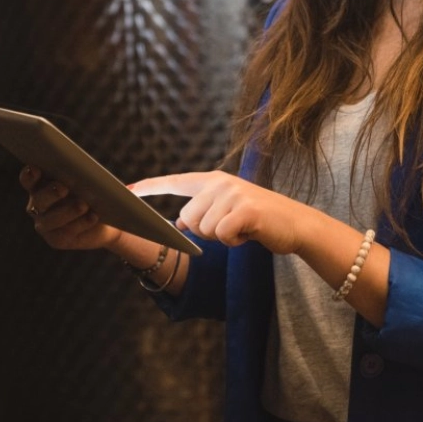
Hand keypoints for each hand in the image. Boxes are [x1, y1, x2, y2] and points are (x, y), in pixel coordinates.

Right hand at [19, 165, 121, 251]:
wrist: (106, 217)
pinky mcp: (57, 239)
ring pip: (51, 219)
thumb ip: (79, 175)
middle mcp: (38, 205)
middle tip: (63, 188)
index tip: (35, 169)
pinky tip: (93, 216)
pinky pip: (67, 232)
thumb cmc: (92, 190)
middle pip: (39, 200)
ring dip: (68, 211)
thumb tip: (82, 172)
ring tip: (83, 205)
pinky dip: (81, 223)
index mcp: (40, 185)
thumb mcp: (86, 180)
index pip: (29, 179)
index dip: (29, 175)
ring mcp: (45, 224)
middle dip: (50, 193)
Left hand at [131, 172, 308, 255]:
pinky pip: (221, 235)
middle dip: (206, 231)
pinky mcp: (245, 210)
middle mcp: (220, 182)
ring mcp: (233, 194)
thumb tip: (177, 223)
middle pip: (188, 218)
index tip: (127, 191)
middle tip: (232, 226)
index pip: (175, 182)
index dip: (149, 187)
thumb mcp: (227, 210)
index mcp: (213, 180)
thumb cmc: (259, 220)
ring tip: (242, 228)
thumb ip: (203, 212)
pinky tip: (249, 233)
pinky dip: (234, 241)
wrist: (295, 223)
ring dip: (222, 237)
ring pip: (204, 230)